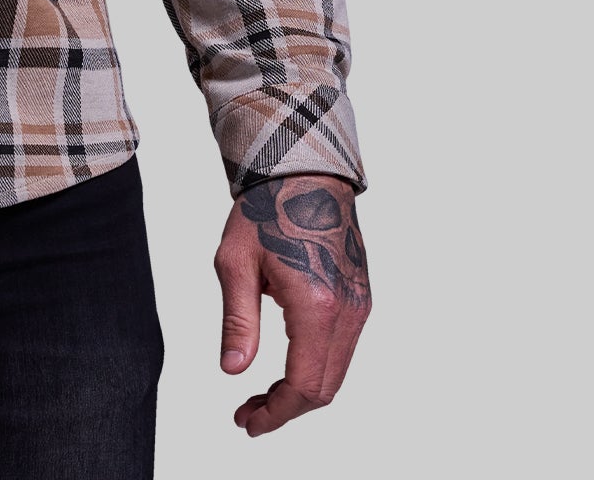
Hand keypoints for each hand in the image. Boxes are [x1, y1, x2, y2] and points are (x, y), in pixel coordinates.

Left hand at [214, 173, 369, 435]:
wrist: (304, 171)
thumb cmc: (265, 209)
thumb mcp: (235, 263)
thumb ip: (238, 322)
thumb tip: (232, 371)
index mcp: (316, 305)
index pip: (304, 385)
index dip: (276, 413)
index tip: (246, 422)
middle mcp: (347, 311)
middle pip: (324, 388)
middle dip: (286, 409)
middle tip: (248, 414)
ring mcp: (359, 305)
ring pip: (336, 372)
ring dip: (302, 391)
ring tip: (260, 395)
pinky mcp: (361, 297)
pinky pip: (342, 350)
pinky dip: (316, 367)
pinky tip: (286, 365)